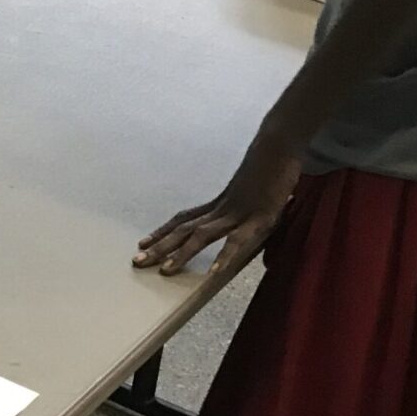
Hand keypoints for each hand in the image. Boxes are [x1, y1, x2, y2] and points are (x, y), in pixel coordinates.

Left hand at [135, 136, 301, 275]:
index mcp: (220, 203)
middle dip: (160, 246)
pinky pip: (238, 240)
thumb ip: (245, 206)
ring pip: (203, 235)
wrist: (279, 143)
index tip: (143, 243)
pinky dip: (225, 256)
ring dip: (182, 253)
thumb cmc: (270, 165)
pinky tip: (213, 272)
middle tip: (137, 261)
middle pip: (184, 228)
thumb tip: (244, 223)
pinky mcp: (260, 217)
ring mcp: (239, 212)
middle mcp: (222, 207)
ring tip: (165, 270)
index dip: (163, 231)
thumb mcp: (252, 189)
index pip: (183, 218)